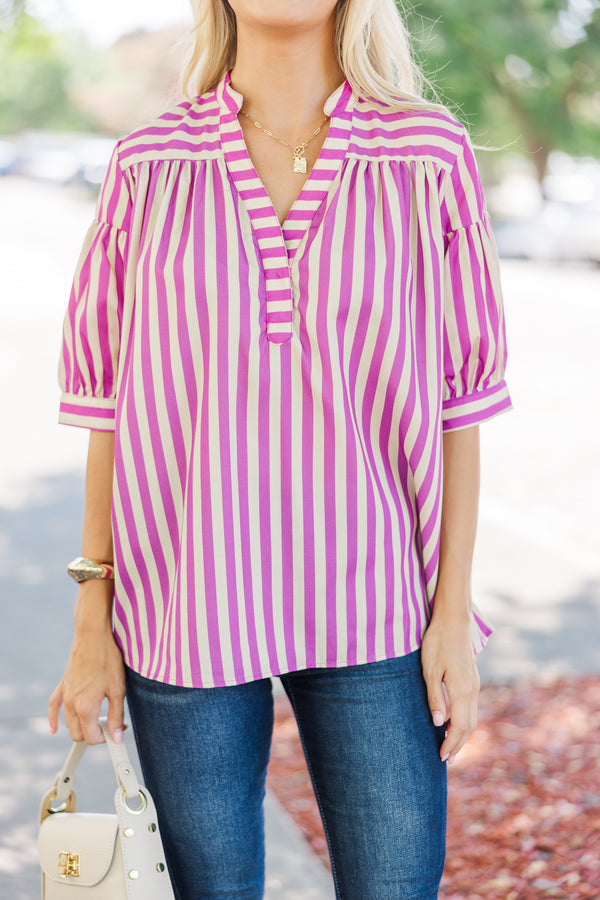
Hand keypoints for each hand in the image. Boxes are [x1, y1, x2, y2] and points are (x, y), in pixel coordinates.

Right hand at [48, 583, 125, 744]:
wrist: (92, 636)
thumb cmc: (107, 660)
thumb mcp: (118, 689)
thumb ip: (116, 716)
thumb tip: (116, 738)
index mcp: (85, 708)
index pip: (92, 738)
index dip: (106, 738)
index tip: (117, 731)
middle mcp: (71, 705)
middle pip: (78, 734)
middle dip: (94, 734)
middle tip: (110, 724)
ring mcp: (65, 695)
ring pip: (68, 723)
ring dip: (81, 726)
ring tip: (98, 718)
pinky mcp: (63, 685)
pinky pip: (54, 707)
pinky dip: (53, 719)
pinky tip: (54, 729)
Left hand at [421, 606, 479, 763]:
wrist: (453, 620)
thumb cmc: (437, 642)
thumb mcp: (429, 669)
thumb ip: (434, 697)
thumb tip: (437, 723)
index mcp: (461, 690)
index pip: (459, 726)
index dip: (451, 743)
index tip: (441, 757)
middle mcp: (472, 689)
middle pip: (469, 726)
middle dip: (458, 744)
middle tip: (447, 759)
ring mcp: (474, 683)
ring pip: (472, 717)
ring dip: (462, 733)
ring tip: (450, 746)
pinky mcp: (472, 678)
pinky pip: (470, 706)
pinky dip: (463, 720)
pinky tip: (451, 722)